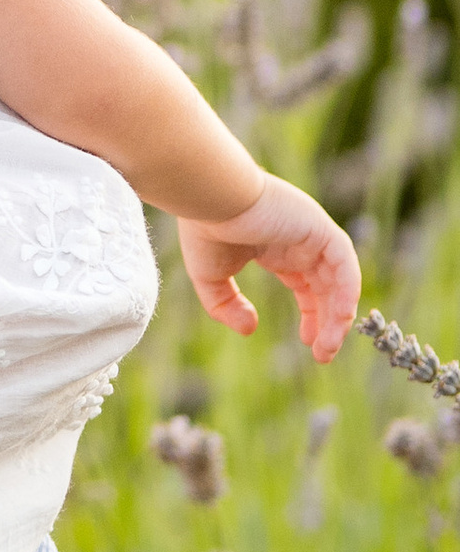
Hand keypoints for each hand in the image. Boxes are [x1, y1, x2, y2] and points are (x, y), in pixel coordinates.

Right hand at [179, 172, 359, 359]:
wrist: (209, 196)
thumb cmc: (204, 229)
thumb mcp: (210, 278)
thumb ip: (226, 306)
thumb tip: (250, 329)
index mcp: (278, 249)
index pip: (307, 285)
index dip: (312, 315)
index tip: (308, 343)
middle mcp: (300, 242)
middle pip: (327, 288)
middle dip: (328, 323)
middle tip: (324, 355)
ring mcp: (313, 234)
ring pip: (339, 281)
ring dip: (338, 316)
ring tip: (328, 347)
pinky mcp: (320, 228)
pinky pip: (344, 264)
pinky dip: (347, 291)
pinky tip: (340, 318)